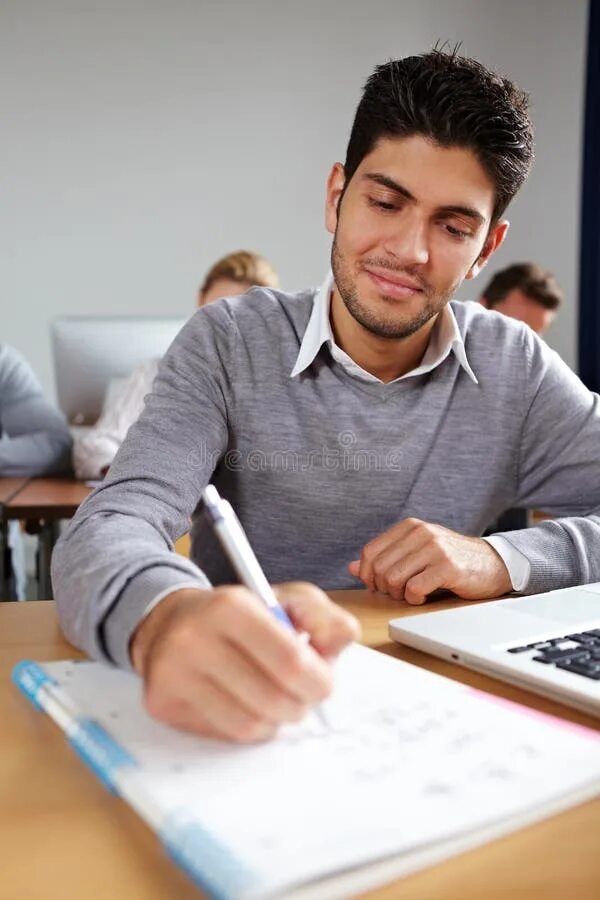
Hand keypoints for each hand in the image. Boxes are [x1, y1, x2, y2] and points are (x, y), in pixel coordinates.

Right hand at [130, 583, 359, 742]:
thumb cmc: (239, 615)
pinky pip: (223, 735)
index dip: (319, 681)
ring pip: (249, 725)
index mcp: (230, 606)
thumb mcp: (285, 600)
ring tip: (274, 699)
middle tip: (302, 697)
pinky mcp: (161, 703)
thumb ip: (322, 617)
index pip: (290, 662)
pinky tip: (245, 705)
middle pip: (273, 699)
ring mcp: (173, 673)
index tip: (323, 682)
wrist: (170, 621)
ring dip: (275, 720)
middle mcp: (195, 638)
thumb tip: (340, 640)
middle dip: (300, 705)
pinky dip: (247, 728)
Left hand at [348, 518, 511, 603]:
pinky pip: (414, 589)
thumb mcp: (416, 553)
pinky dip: (414, 599)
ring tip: (412, 593)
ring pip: (393, 579)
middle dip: (384, 588)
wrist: (493, 564)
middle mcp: (420, 532)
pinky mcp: (447, 566)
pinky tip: (424, 597)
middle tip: (399, 592)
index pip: (369, 552)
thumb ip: (385, 559)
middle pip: (379, 568)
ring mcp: (434, 548)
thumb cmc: (451, 561)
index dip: (367, 575)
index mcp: (409, 527)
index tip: (378, 586)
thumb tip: (351, 567)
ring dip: (399, 594)